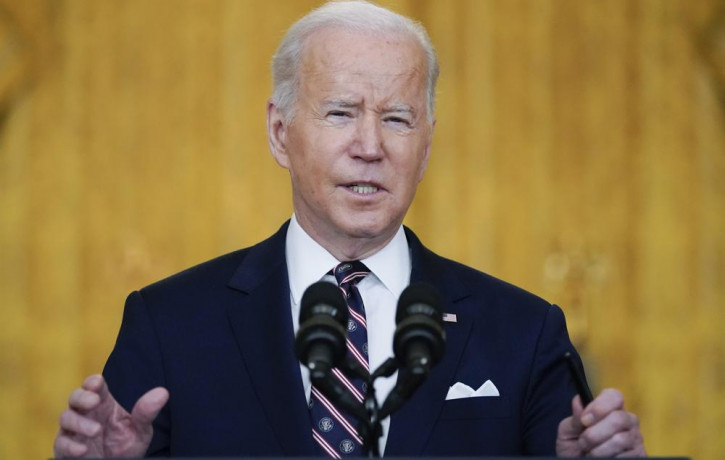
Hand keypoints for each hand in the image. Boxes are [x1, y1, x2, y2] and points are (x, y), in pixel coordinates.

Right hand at [54, 374, 168, 457]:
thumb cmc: (127, 445)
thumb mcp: (140, 430)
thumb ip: (147, 412)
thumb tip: (163, 392)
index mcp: (104, 403)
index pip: (94, 386)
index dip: (93, 382)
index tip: (97, 382)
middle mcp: (86, 413)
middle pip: (75, 397)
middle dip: (82, 397)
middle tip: (94, 402)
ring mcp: (74, 430)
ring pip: (66, 418)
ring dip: (79, 423)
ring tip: (96, 431)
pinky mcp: (66, 448)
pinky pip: (61, 443)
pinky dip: (70, 445)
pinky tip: (83, 449)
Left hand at [556, 388, 645, 456]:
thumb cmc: (575, 447)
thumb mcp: (569, 431)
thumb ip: (575, 417)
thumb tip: (580, 401)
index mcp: (610, 409)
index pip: (614, 396)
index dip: (599, 406)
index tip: (584, 420)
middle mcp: (627, 420)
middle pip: (618, 418)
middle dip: (595, 433)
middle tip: (583, 442)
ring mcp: (635, 438)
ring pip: (620, 439)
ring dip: (599, 449)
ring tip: (590, 453)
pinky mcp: (640, 455)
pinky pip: (625, 456)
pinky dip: (608, 458)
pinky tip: (603, 458)